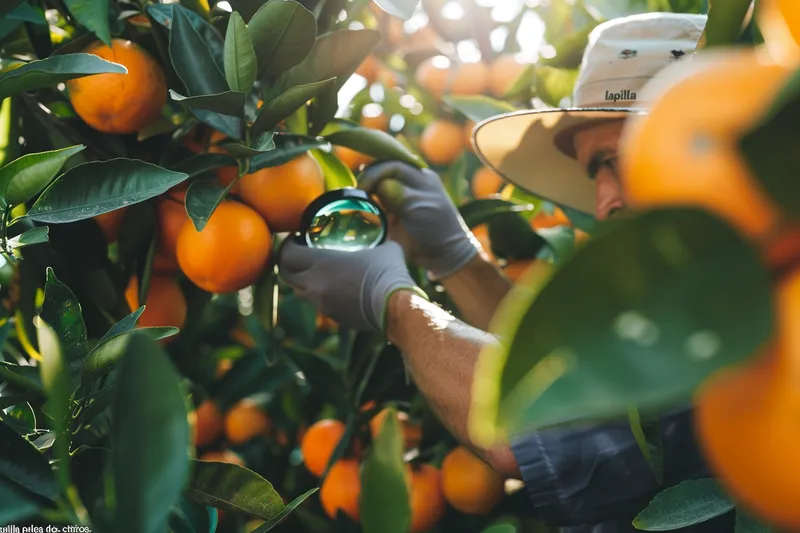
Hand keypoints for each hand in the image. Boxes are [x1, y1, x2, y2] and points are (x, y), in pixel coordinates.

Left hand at [278, 239, 424, 331]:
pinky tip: (339, 290)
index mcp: (322, 262)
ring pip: (302, 292)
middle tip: (298, 256)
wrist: (395, 306)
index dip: (287, 246)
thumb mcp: (383, 247)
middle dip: (288, 265)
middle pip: (287, 275)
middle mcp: (315, 284)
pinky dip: (324, 296)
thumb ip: (375, 239)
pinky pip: (321, 304)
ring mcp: (322, 304)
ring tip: (319, 273)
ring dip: (306, 282)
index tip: (295, 239)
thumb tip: (384, 230)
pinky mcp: (334, 317)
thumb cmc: (389, 271)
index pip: (288, 255)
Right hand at [360, 161, 479, 279]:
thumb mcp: (420, 207)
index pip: (392, 165)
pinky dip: (367, 206)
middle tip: (358, 192)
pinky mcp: (392, 215)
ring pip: (376, 188)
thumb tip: (380, 184)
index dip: (376, 172)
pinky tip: (361, 209)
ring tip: (358, 200)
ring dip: (367, 192)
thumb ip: (400, 193)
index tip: (364, 185)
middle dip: (369, 180)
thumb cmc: (436, 227)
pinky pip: (375, 205)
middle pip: (381, 174)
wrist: (442, 255)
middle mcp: (408, 185)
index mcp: (419, 177)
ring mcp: (399, 200)